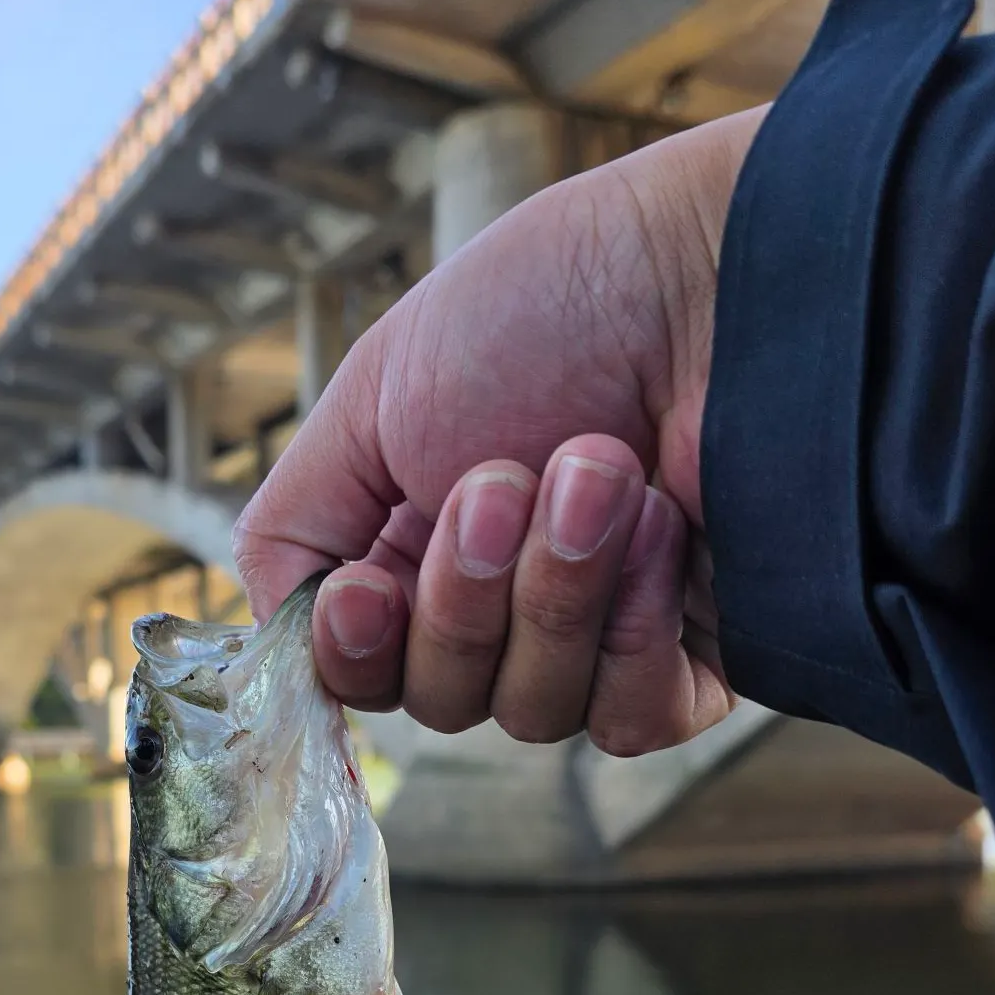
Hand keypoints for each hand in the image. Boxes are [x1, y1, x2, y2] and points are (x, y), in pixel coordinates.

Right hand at [233, 107, 764, 754]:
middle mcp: (498, 609)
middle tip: (508, 478)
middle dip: (467, 596)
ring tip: (602, 468)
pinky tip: (664, 528)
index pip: (360, 672)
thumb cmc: (547, 309)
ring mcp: (594, 638)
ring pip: (531, 711)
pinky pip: (628, 720)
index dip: (358, 652)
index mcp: (414, 551)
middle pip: (440, 701)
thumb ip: (293, 525)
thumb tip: (277, 632)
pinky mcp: (690, 657)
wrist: (717, 274)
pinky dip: (633, 631)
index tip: (368, 588)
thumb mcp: (374, 397)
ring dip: (556, 590)